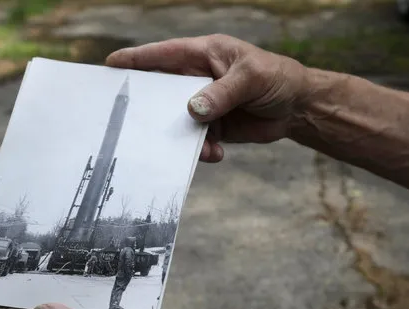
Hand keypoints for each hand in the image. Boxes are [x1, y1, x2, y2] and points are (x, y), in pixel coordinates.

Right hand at [105, 34, 307, 162]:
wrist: (297, 108)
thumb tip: (193, 110)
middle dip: (152, 108)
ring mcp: (205, 105)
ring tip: (199, 146)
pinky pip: (197, 140)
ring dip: (182, 137)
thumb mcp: (252, 78)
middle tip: (136, 122)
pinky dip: (202, 150)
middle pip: (163, 92)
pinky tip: (216, 153)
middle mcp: (198, 79)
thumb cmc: (277, 78)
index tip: (111, 66)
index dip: (137, 59)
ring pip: (178, 122)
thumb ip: (222, 93)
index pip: (164, 54)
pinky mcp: (214, 127)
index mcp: (204, 55)